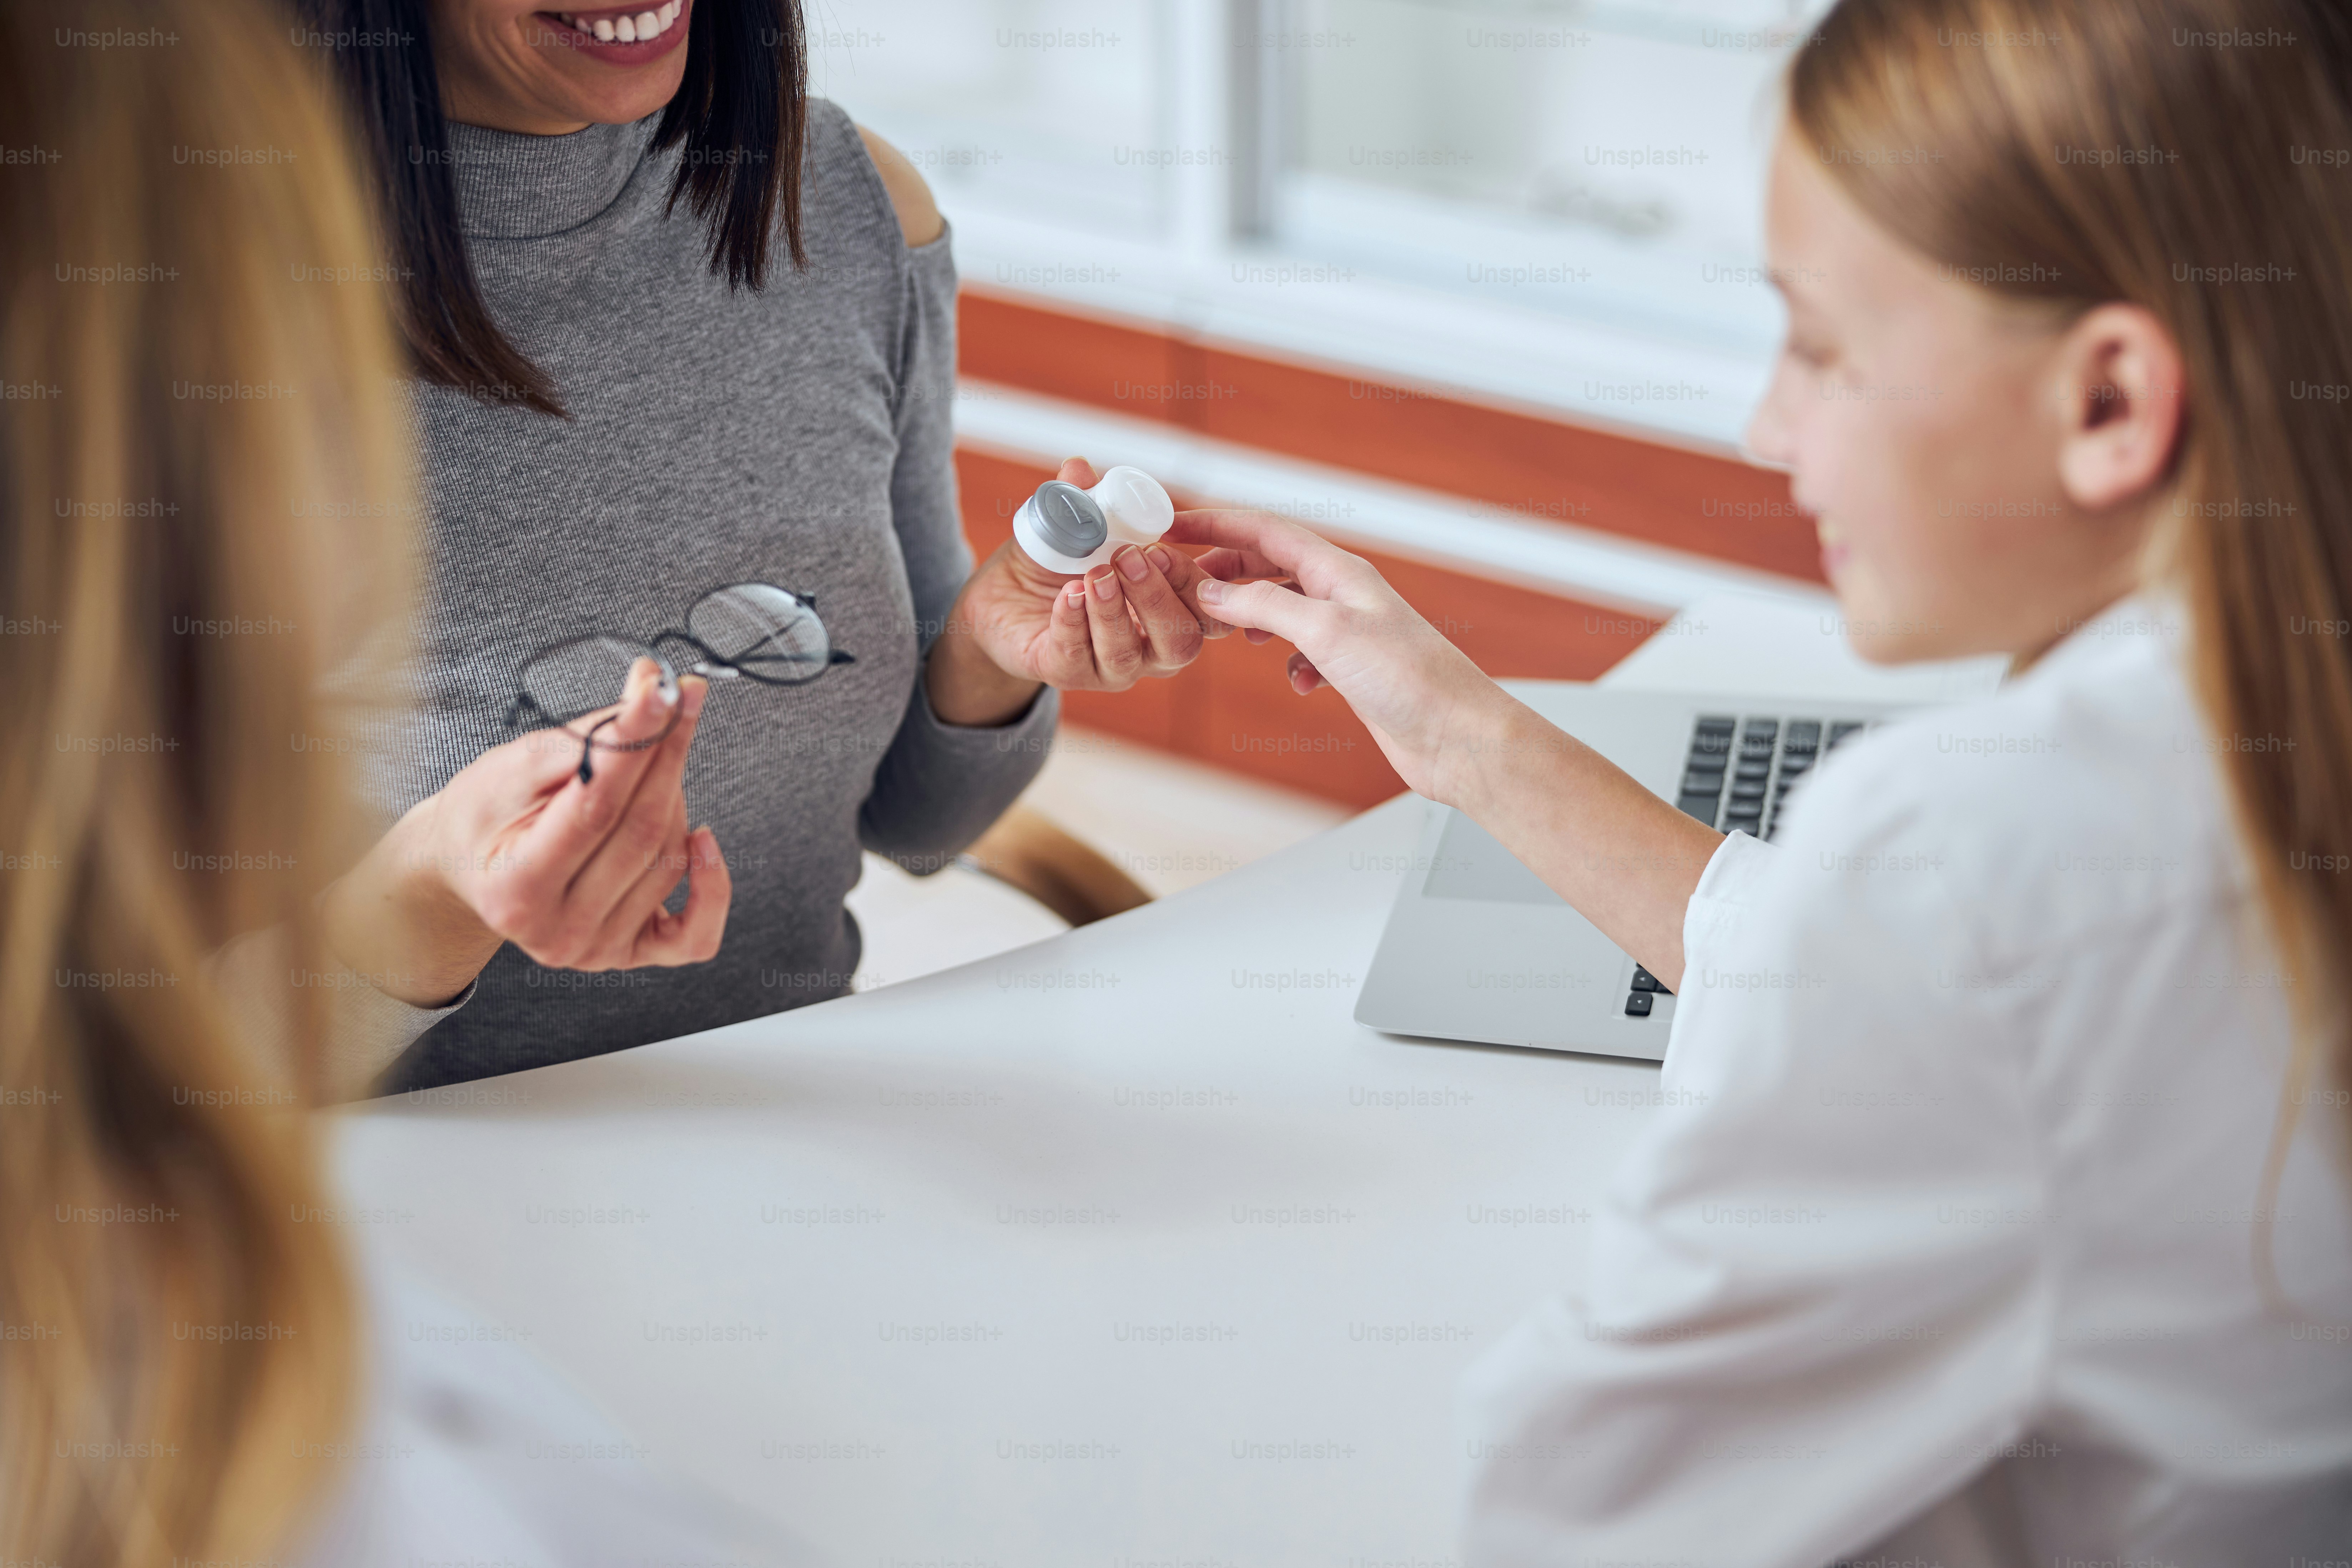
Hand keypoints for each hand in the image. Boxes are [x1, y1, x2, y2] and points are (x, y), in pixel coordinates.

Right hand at [324, 659, 731, 1003]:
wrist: (470, 864)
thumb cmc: (484, 816)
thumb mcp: (511, 768)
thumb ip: (584, 738)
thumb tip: (649, 693)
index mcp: (515, 890)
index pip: (593, 807)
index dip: (634, 745)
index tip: (660, 692)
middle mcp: (558, 933)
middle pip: (639, 832)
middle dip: (664, 755)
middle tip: (676, 698)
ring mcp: (598, 951)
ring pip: (668, 859)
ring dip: (673, 797)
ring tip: (649, 764)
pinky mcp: (632, 954)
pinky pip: (697, 933)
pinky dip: (712, 884)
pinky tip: (704, 839)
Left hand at [925, 458, 1227, 725]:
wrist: (999, 603)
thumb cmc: (1052, 569)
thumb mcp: (1070, 530)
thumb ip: (1083, 504)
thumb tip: (1079, 468)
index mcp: (1167, 613)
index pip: (1204, 611)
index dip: (1189, 582)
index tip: (1158, 546)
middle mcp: (1148, 649)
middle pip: (1180, 641)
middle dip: (1157, 598)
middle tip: (1129, 557)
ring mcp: (1109, 669)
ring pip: (1128, 654)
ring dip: (1113, 611)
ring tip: (1093, 575)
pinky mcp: (1067, 675)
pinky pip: (1076, 657)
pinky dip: (1073, 622)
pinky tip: (1067, 595)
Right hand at [1173, 508, 1504, 803]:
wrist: (1456, 736)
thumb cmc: (1409, 679)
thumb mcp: (1325, 633)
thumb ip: (1266, 607)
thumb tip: (1213, 592)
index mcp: (1339, 571)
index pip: (1266, 529)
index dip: (1216, 523)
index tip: (1172, 525)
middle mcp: (1344, 594)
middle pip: (1271, 563)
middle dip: (1225, 569)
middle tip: (1182, 583)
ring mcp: (1349, 630)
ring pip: (1285, 606)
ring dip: (1251, 614)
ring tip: (1225, 630)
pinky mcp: (1354, 667)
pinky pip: (1305, 649)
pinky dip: (1289, 659)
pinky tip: (1296, 680)